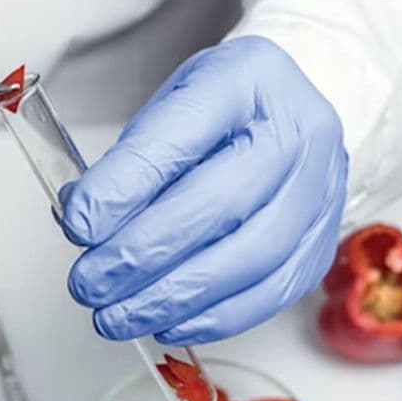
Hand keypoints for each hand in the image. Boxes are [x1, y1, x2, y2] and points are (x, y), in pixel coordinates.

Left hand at [59, 36, 347, 344]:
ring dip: (172, 297)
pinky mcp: (323, 241)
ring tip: (116, 315)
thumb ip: (128, 161)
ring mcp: (322, 189)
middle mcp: (298, 131)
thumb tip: (84, 222)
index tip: (78, 225)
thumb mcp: (168, 106)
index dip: (123, 189)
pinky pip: (272, 292)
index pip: (180, 139)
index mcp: (246, 79)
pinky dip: (213, 317)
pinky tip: (167, 321)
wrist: (286, 112)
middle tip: (89, 282)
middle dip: (141, 255)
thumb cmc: (223, 110)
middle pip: (219, 204)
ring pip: (250, 258)